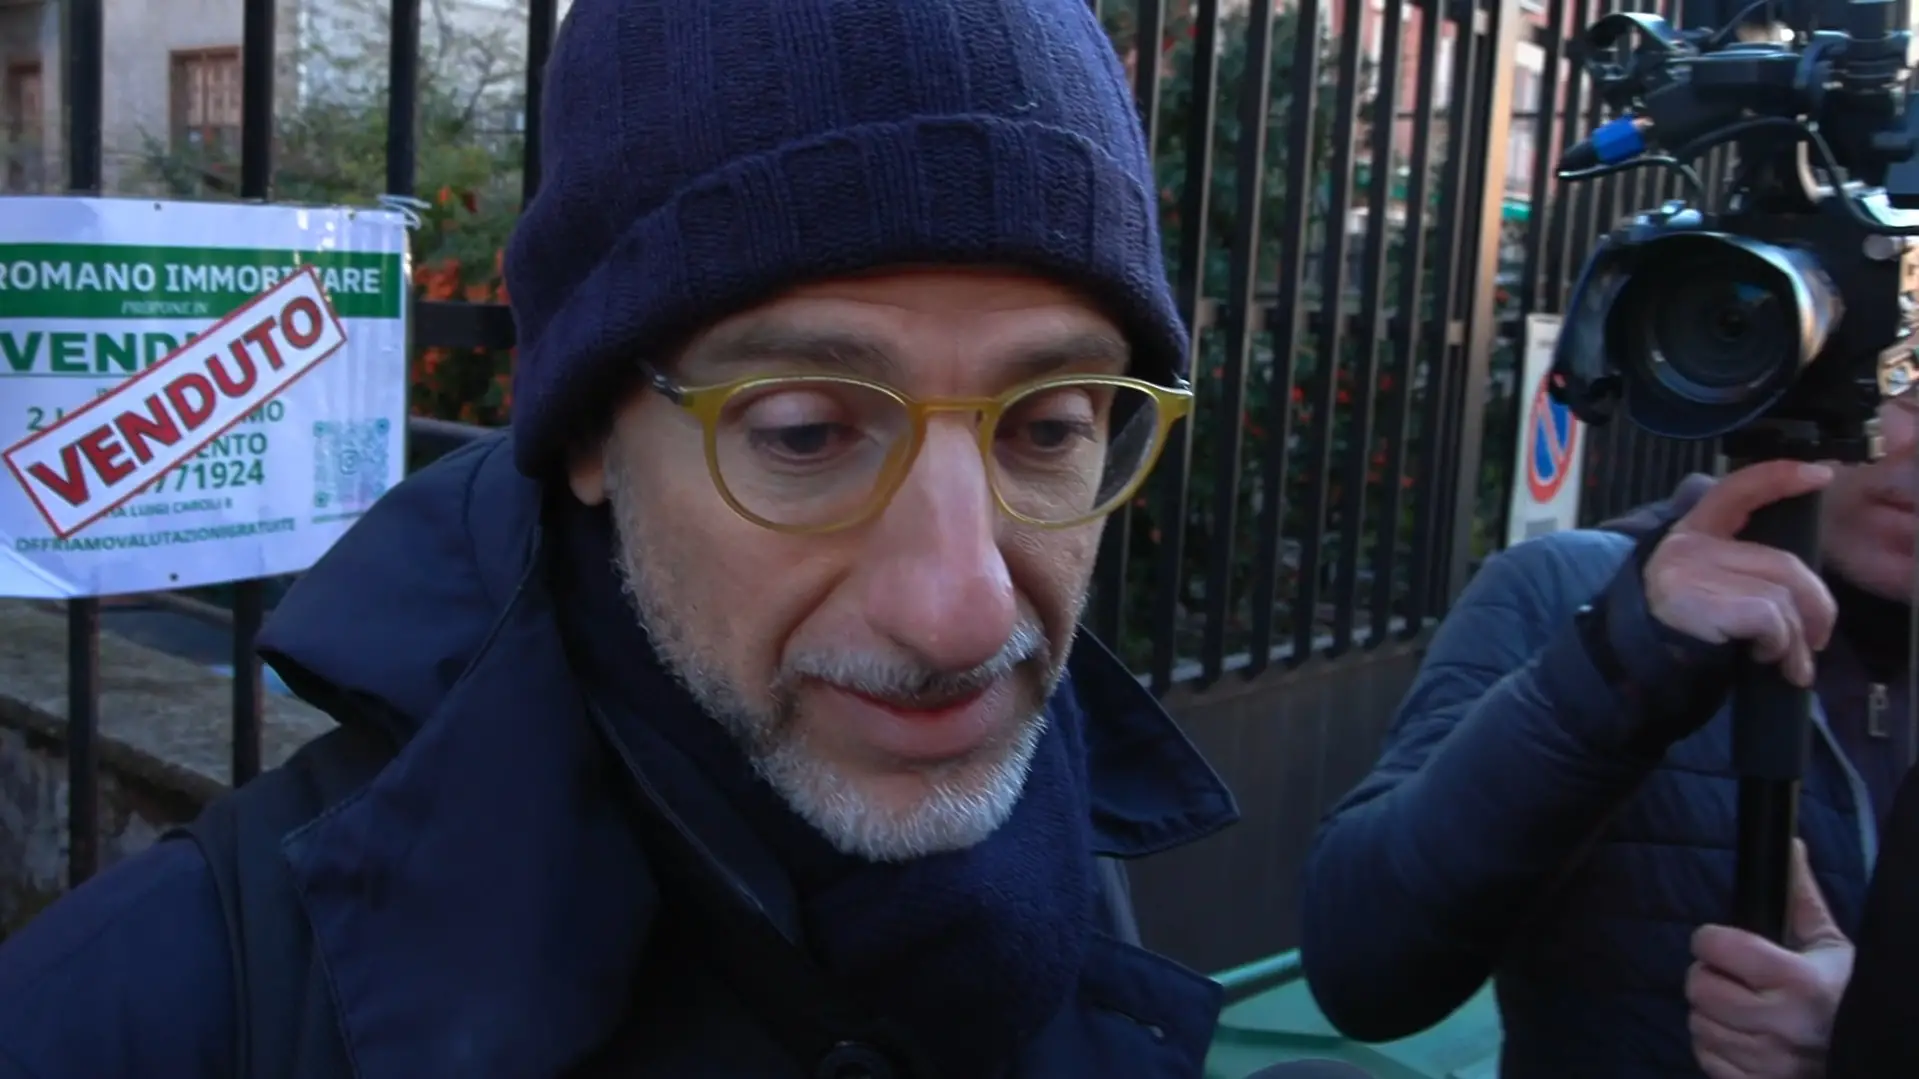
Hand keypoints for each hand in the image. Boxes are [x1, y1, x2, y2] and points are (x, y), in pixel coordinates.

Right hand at [1643, 461, 1838, 686]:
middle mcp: (1691, 544)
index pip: (1737, 489)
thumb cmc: (1681, 626)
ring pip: (1782, 596)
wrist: (1635, 662)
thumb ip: (1739, 564)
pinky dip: (1779, 644)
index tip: (1821, 475)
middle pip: (1784, 564)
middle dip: (1816, 605)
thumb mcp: (1705, 581)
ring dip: (1797, 638)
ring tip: (1791, 663)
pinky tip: (1766, 657)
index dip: (1779, 477)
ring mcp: (1694, 569)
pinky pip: (1770, 617)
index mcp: (1692, 531)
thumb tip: (1802, 581)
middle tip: (1819, 637)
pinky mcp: (1702, 597)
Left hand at [1687, 840, 1854, 1077]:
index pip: (1717, 947)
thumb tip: (1789, 846)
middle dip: (1708, 976)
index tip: (1722, 942)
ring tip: (1741, 1008)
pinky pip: (1707, 1060)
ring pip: (1698, 1025)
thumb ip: (1800, 899)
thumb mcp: (1830, 947)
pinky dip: (1716, 1047)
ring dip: (1711, 1013)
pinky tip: (1741, 1038)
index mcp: (1800, 982)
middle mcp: (1783, 1025)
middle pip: (1698, 987)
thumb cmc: (1848, 996)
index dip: (1711, 939)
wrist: (1875, 1052)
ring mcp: (1769, 1063)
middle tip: (1730, 976)